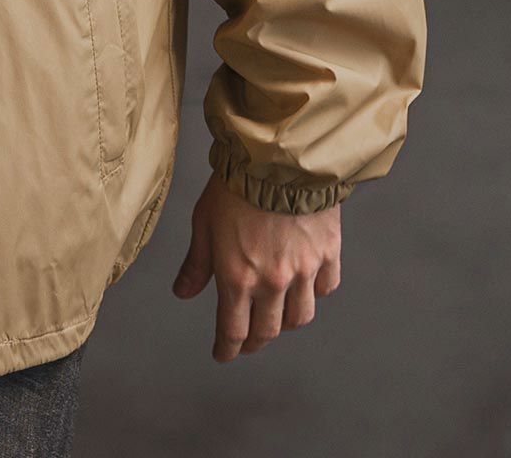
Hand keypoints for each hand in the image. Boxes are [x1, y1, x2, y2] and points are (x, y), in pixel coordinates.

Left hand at [171, 170, 340, 360]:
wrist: (277, 156)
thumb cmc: (235, 184)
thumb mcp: (204, 222)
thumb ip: (196, 264)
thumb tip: (183, 292)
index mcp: (237, 277)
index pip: (233, 331)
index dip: (227, 349)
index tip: (223, 354)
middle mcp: (272, 281)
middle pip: (267, 331)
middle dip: (254, 342)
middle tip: (248, 341)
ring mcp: (303, 270)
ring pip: (300, 317)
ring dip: (285, 322)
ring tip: (277, 315)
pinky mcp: (327, 253)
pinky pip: (326, 287)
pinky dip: (316, 291)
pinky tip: (306, 284)